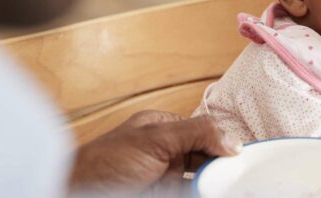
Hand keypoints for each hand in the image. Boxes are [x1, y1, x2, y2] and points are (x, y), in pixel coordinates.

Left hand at [70, 111, 241, 194]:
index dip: (224, 143)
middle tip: (241, 176)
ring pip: (201, 180)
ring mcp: (164, 178)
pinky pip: (192, 193)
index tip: (243, 155)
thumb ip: (195, 133)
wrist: (77, 194)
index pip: (204, 131)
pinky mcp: (165, 195)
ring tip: (235, 187)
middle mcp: (166, 152)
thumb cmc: (103, 164)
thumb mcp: (154, 139)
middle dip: (223, 166)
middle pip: (206, 157)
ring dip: (216, 183)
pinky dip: (205, 192)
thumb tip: (231, 140)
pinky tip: (216, 191)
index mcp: (162, 128)